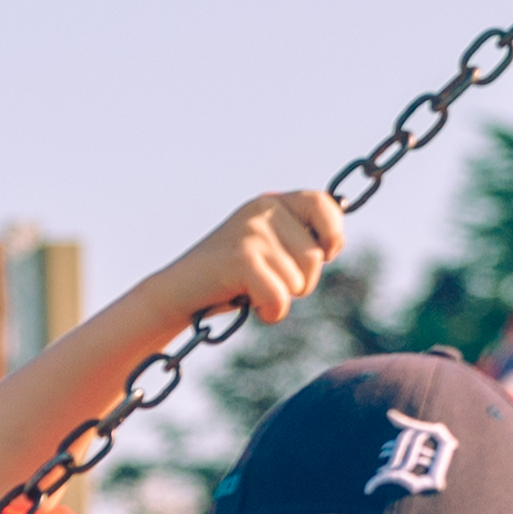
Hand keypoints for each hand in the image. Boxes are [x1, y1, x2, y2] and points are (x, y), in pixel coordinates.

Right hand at [187, 191, 347, 329]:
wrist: (177, 292)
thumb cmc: (230, 277)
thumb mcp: (269, 249)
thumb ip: (299, 240)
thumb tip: (335, 242)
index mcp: (271, 202)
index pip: (323, 204)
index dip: (332, 234)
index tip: (325, 253)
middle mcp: (262, 209)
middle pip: (315, 257)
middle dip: (300, 282)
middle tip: (265, 281)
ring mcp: (250, 231)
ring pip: (300, 281)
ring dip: (281, 297)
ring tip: (249, 287)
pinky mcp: (240, 258)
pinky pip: (280, 297)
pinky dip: (270, 312)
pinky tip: (247, 303)